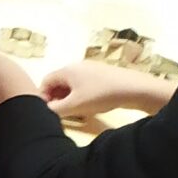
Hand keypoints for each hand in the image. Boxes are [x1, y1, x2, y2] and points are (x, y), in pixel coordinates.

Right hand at [41, 58, 173, 121]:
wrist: (133, 88)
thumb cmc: (100, 95)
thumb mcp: (74, 106)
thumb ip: (54, 109)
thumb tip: (45, 109)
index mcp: (67, 70)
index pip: (46, 81)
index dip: (43, 97)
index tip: (48, 110)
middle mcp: (77, 65)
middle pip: (58, 82)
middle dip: (56, 97)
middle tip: (60, 112)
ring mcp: (91, 68)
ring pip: (72, 83)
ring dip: (68, 97)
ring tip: (74, 110)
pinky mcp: (102, 74)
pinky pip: (84, 83)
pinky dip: (80, 94)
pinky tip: (89, 104)